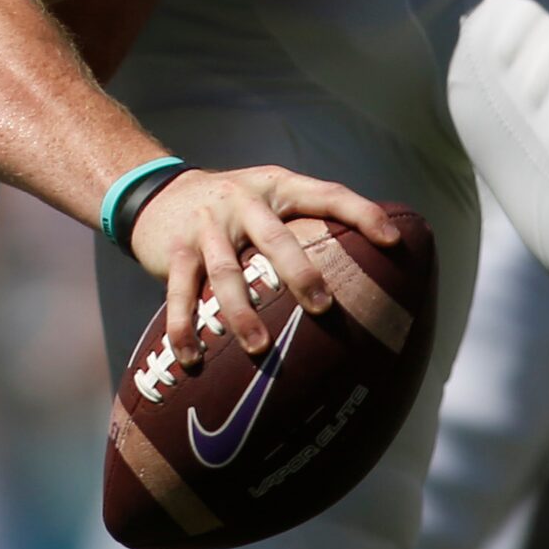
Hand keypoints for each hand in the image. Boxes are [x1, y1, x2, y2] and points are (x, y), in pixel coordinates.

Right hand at [129, 163, 398, 368]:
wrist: (154, 191)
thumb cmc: (232, 209)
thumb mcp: (267, 200)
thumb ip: (305, 225)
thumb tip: (373, 274)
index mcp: (275, 188)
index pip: (325, 193)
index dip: (360, 212)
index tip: (393, 241)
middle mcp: (242, 201)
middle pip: (273, 236)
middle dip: (298, 272)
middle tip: (324, 308)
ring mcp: (206, 226)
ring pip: (226, 270)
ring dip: (241, 310)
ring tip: (259, 347)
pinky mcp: (175, 251)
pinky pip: (180, 293)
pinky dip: (184, 327)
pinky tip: (192, 360)